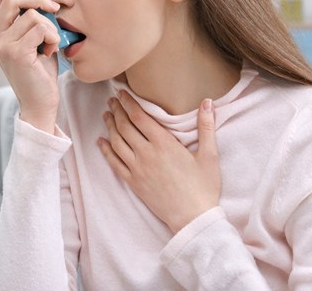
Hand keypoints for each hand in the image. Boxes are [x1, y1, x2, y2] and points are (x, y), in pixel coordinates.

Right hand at [0, 0, 61, 132]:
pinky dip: (53, 38)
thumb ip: (34, 20)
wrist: (40, 102)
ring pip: (32, 15)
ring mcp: (3, 45)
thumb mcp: (36, 40)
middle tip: (54, 9)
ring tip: (51, 43)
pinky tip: (51, 51)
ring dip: (50, 27)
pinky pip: (40, 29)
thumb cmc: (41, 72)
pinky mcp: (15, 53)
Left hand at [98, 91, 221, 233]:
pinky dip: (105, 150)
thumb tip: (208, 102)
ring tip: (106, 115)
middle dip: (117, 111)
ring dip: (110, 127)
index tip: (121, 93)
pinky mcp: (133, 183)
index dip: (128, 102)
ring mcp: (137, 168)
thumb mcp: (210, 155)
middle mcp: (146, 153)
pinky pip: (114, 163)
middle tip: (112, 101)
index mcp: (164, 143)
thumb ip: (206, 126)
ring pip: (117, 142)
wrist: (192, 218)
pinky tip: (101, 142)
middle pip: (125, 126)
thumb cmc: (203, 187)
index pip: (139, 116)